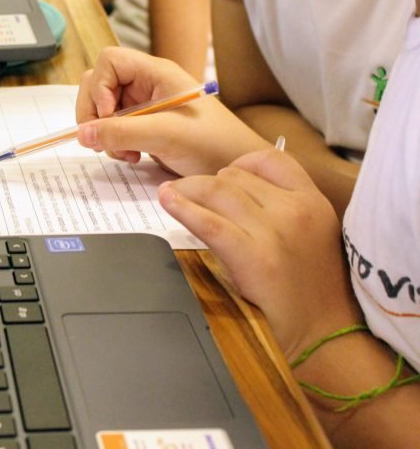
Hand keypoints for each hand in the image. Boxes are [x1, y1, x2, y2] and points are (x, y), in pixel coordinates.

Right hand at [75, 46, 267, 174]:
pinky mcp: (143, 127)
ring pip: (102, 110)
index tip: (107, 115)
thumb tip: (82, 134)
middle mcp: (146, 85)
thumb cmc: (212, 143)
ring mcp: (144, 106)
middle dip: (96, 115)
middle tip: (107, 140)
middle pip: (98, 85)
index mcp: (155, 73)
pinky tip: (133, 156)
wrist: (237, 168)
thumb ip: (120, 132)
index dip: (99, 87)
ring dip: (105, 134)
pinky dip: (114, 144)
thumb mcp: (164, 135)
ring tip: (127, 153)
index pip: (109, 61)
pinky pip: (113, 128)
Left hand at [159, 149, 360, 355]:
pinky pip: (210, 222)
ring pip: (218, 190)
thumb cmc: (314, 289)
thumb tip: (235, 192)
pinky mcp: (253, 256)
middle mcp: (295, 209)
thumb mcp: (313, 235)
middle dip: (208, 182)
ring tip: (171, 194)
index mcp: (313, 201)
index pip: (270, 160)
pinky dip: (183, 208)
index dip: (240, 164)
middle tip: (190, 193)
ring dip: (188, 189)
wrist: (326, 334)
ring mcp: (274, 231)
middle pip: (236, 176)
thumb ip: (284, 208)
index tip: (222, 175)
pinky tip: (167, 201)